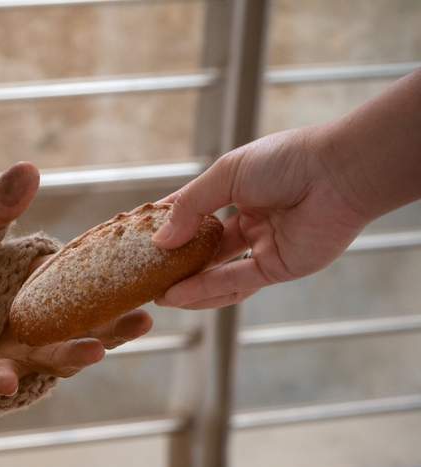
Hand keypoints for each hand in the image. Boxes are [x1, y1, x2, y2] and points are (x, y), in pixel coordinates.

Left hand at [0, 163, 153, 395]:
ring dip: (73, 355)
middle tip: (143, 320)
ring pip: (56, 354)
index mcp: (43, 283)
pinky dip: (7, 380)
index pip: (90, 280)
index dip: (119, 279)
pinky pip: (5, 378)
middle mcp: (42, 321)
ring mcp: (22, 351)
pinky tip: (4, 381)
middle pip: (86, 322)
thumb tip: (29, 168)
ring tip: (92, 351)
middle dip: (114, 325)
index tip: (149, 275)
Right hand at [150, 127, 369, 308]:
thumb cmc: (287, 161)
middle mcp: (252, 221)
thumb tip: (159, 241)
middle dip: (177, 263)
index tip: (138, 240)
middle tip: (146, 275)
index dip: (169, 227)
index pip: (196, 213)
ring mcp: (265, 247)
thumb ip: (190, 208)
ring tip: (158, 294)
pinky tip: (179, 296)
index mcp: (242, 192)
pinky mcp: (278, 268)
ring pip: (219, 272)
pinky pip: (236, 282)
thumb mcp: (226, 175)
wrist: (339, 173)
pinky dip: (207, 290)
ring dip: (189, 285)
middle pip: (206, 249)